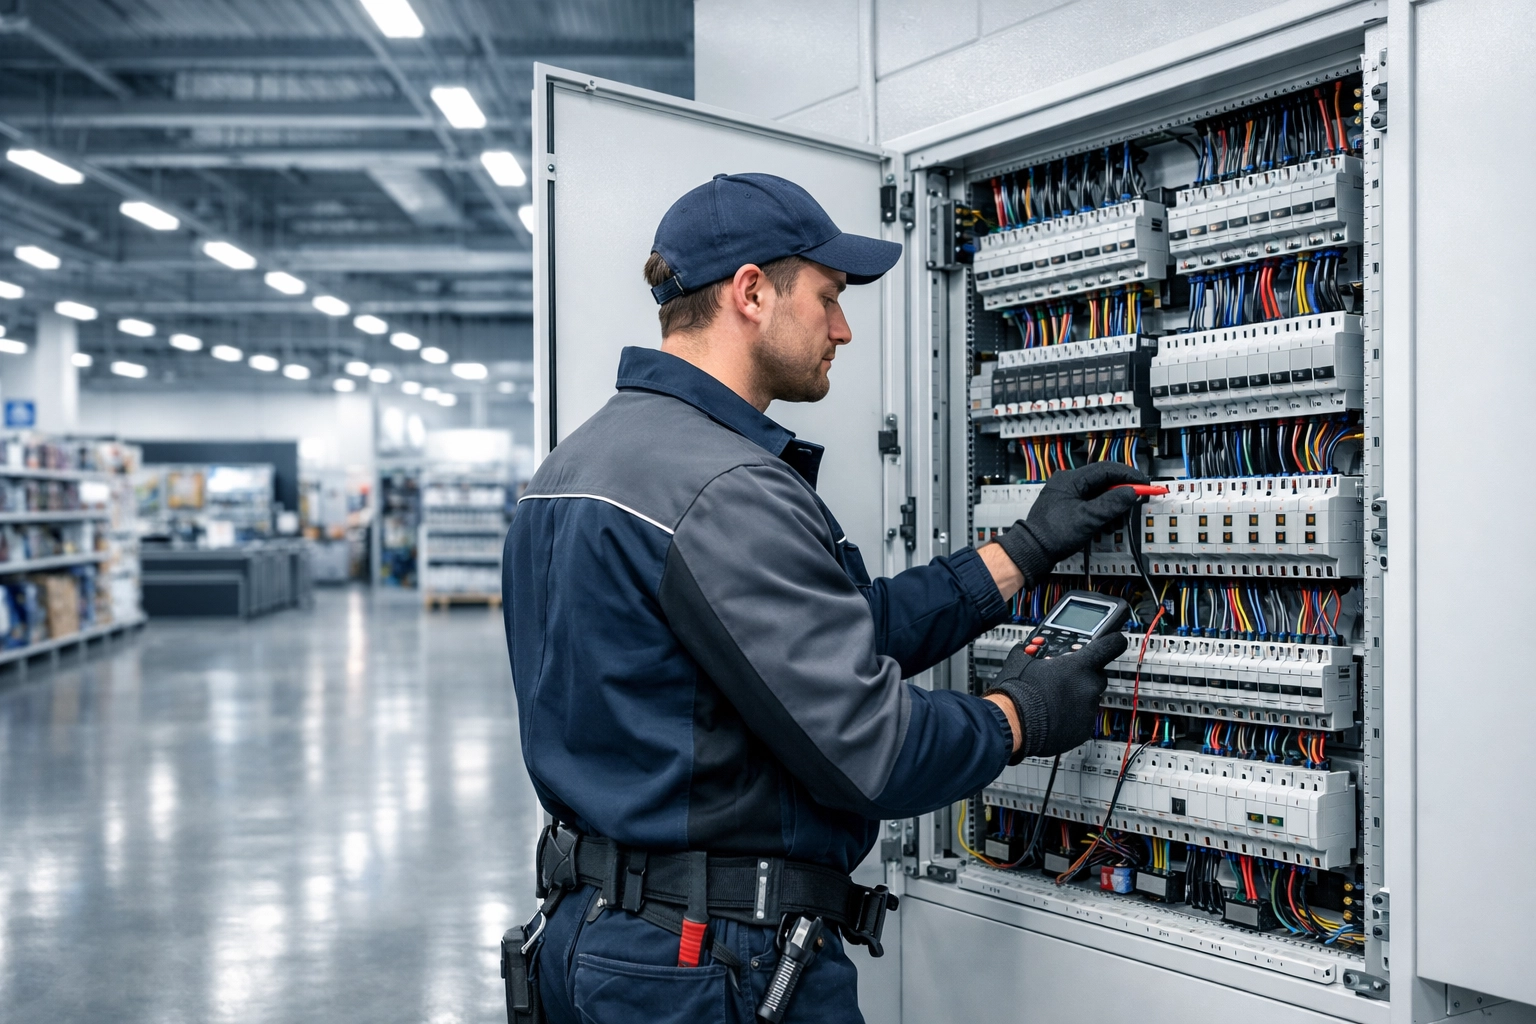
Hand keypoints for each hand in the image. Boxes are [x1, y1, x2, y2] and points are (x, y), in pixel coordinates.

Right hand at [983, 632, 1126, 762]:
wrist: (1013, 724)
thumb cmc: (1018, 692)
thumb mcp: (1023, 659)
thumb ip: (1036, 650)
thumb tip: (1033, 647)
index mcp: (1078, 665)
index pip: (1111, 645)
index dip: (1112, 642)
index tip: (1113, 641)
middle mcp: (1089, 687)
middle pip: (1098, 674)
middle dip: (1084, 675)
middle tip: (1064, 678)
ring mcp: (1088, 710)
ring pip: (1089, 698)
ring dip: (1076, 697)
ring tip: (1053, 699)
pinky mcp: (1084, 730)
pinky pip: (1083, 718)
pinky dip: (1072, 716)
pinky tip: (1054, 714)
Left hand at [996, 463, 1147, 585]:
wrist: (1033, 551)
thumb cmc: (1052, 534)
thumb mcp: (1088, 518)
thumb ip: (1112, 504)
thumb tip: (1130, 493)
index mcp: (1070, 479)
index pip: (1106, 469)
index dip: (1128, 475)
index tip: (1144, 483)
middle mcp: (1067, 483)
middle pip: (1103, 480)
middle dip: (1122, 489)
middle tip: (1138, 495)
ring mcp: (1067, 495)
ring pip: (1098, 492)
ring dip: (1113, 500)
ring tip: (1123, 511)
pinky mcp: (1068, 507)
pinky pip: (1091, 502)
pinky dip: (1103, 509)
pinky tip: (1108, 519)